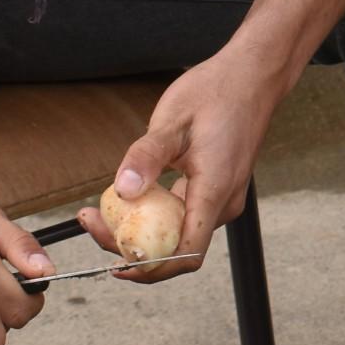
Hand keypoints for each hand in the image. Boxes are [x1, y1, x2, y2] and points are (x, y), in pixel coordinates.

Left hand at [80, 53, 281, 282]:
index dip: (150, 268)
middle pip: (176, 247)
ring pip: (177, 232)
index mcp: (215, 190)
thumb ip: (147, 156)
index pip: (186, 254)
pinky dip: (154, 214)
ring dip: (140, 230)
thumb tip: (123, 191)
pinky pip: (183, 215)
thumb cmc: (217, 92)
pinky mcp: (217, 190)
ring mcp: (222, 198)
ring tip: (102, 209)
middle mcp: (223, 202)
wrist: (252, 76)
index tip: (115, 265)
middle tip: (91, 221)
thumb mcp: (173, 119)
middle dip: (131, 246)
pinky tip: (130, 196)